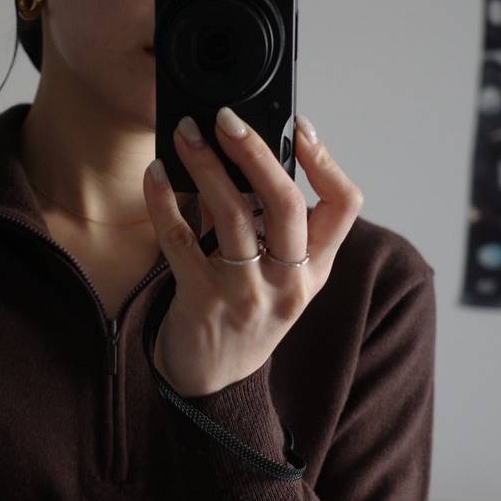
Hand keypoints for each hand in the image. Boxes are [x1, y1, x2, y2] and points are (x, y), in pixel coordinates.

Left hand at [143, 109, 363, 396]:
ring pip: (232, 216)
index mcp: (315, 269)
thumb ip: (275, 226)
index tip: (299, 126)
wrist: (214, 382)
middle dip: (255, 152)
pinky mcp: (201, 301)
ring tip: (187, 133)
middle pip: (285, 204)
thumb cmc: (246, 316)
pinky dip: (165, 201)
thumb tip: (247, 152)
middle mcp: (288, 283)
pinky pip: (179, 240)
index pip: (344, 207)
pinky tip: (156, 174)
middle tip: (227, 117)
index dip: (325, 162)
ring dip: (206, 166)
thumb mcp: (280, 277)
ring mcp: (245, 295)